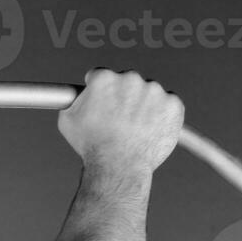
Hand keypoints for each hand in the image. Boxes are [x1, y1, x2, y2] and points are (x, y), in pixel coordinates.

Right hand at [58, 69, 183, 175]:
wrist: (119, 165)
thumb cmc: (92, 145)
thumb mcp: (68, 120)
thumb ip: (74, 100)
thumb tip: (77, 94)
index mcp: (104, 79)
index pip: (100, 75)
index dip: (98, 90)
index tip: (100, 101)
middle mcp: (130, 79)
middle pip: (126, 81)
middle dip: (122, 96)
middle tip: (117, 119)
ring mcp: (154, 91)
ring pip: (148, 92)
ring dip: (142, 105)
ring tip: (133, 128)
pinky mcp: (173, 103)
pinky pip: (168, 103)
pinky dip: (161, 114)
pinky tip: (149, 128)